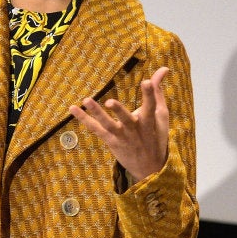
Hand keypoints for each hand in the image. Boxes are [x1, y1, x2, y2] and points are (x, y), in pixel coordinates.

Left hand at [69, 67, 169, 182]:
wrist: (149, 168)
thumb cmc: (155, 136)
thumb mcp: (161, 115)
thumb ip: (158, 91)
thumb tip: (163, 69)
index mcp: (149, 122)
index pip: (150, 106)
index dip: (149, 94)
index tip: (147, 81)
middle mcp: (134, 130)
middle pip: (126, 119)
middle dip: (119, 111)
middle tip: (110, 103)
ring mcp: (121, 137)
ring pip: (108, 125)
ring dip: (96, 113)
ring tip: (86, 100)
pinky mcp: (111, 141)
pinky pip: (96, 129)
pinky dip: (84, 119)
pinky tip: (73, 108)